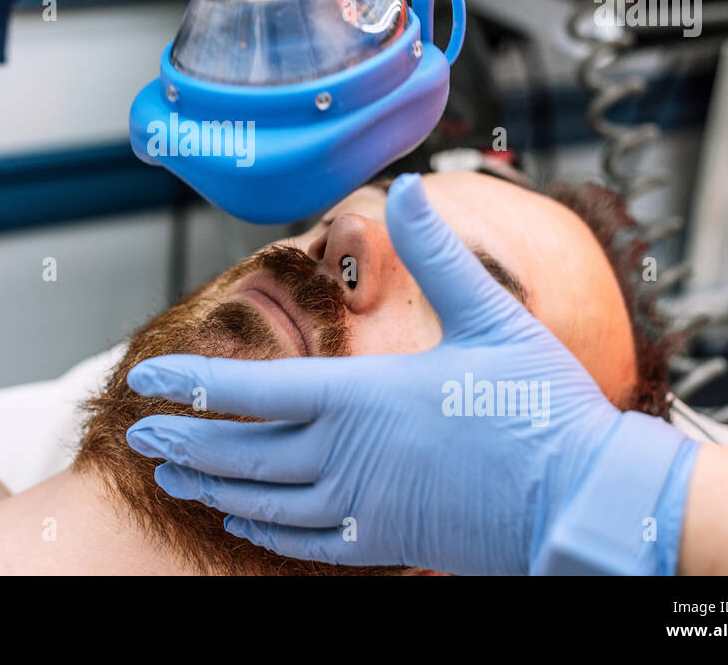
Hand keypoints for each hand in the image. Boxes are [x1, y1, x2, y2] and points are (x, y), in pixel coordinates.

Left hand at [126, 174, 697, 573]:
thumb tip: (407, 187)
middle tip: (140, 434)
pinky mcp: (384, 540)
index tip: (148, 380)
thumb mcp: (492, 317)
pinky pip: (302, 540)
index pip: (248, 389)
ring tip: (172, 475)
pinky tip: (242, 520)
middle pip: (239, 451)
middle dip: (183, 441)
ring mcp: (361, 505)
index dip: (191, 383)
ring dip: (209, 485)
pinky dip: (261, 529)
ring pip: (260, 500)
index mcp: (361, 396)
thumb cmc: (543, 409)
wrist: (587, 502)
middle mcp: (345, 455)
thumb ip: (439, 252)